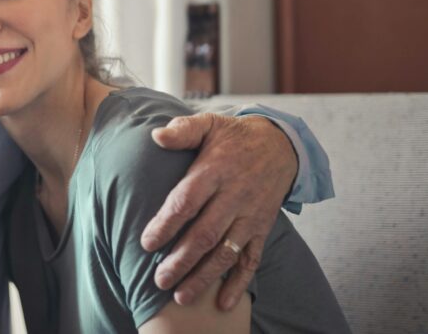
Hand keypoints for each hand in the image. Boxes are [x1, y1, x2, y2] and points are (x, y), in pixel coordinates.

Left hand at [140, 113, 296, 309]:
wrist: (280, 145)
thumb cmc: (233, 137)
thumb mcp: (209, 124)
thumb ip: (183, 130)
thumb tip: (156, 136)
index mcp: (215, 171)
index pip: (187, 202)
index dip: (167, 224)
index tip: (147, 244)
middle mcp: (234, 197)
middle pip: (205, 233)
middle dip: (182, 260)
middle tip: (159, 280)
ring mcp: (250, 215)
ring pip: (226, 252)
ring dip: (205, 277)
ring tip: (181, 297)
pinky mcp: (262, 228)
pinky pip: (252, 259)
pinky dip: (239, 282)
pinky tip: (224, 303)